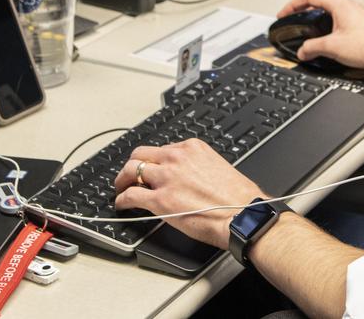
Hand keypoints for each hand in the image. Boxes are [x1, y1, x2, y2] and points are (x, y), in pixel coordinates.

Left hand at [113, 139, 265, 247]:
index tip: (152, 169)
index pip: (163, 149)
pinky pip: (131, 195)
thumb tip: (188, 179)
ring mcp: (166, 178)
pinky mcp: (159, 200)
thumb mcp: (218, 168)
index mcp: (192, 148)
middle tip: (129, 176)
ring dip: (123, 180)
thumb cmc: (238, 197)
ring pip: (132, 169)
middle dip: (133, 165)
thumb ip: (199, 168)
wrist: (242, 215)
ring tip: (121, 188)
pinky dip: (122, 200)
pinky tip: (121, 205)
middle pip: (141, 153)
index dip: (155, 162)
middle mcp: (177, 158)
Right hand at [276, 0, 363, 73]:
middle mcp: (347, 4)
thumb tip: (303, 50)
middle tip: (292, 19)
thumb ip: (312, 47)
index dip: (292, 5)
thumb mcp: (331, 47)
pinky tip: (324, 37)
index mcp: (339, 3)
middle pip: (318, 2)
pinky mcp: (358, 22)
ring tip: (306, 28)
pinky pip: (336, 19)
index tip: (284, 13)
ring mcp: (353, 13)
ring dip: (314, 18)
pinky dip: (325, 25)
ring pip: (328, 10)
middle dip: (302, 11)